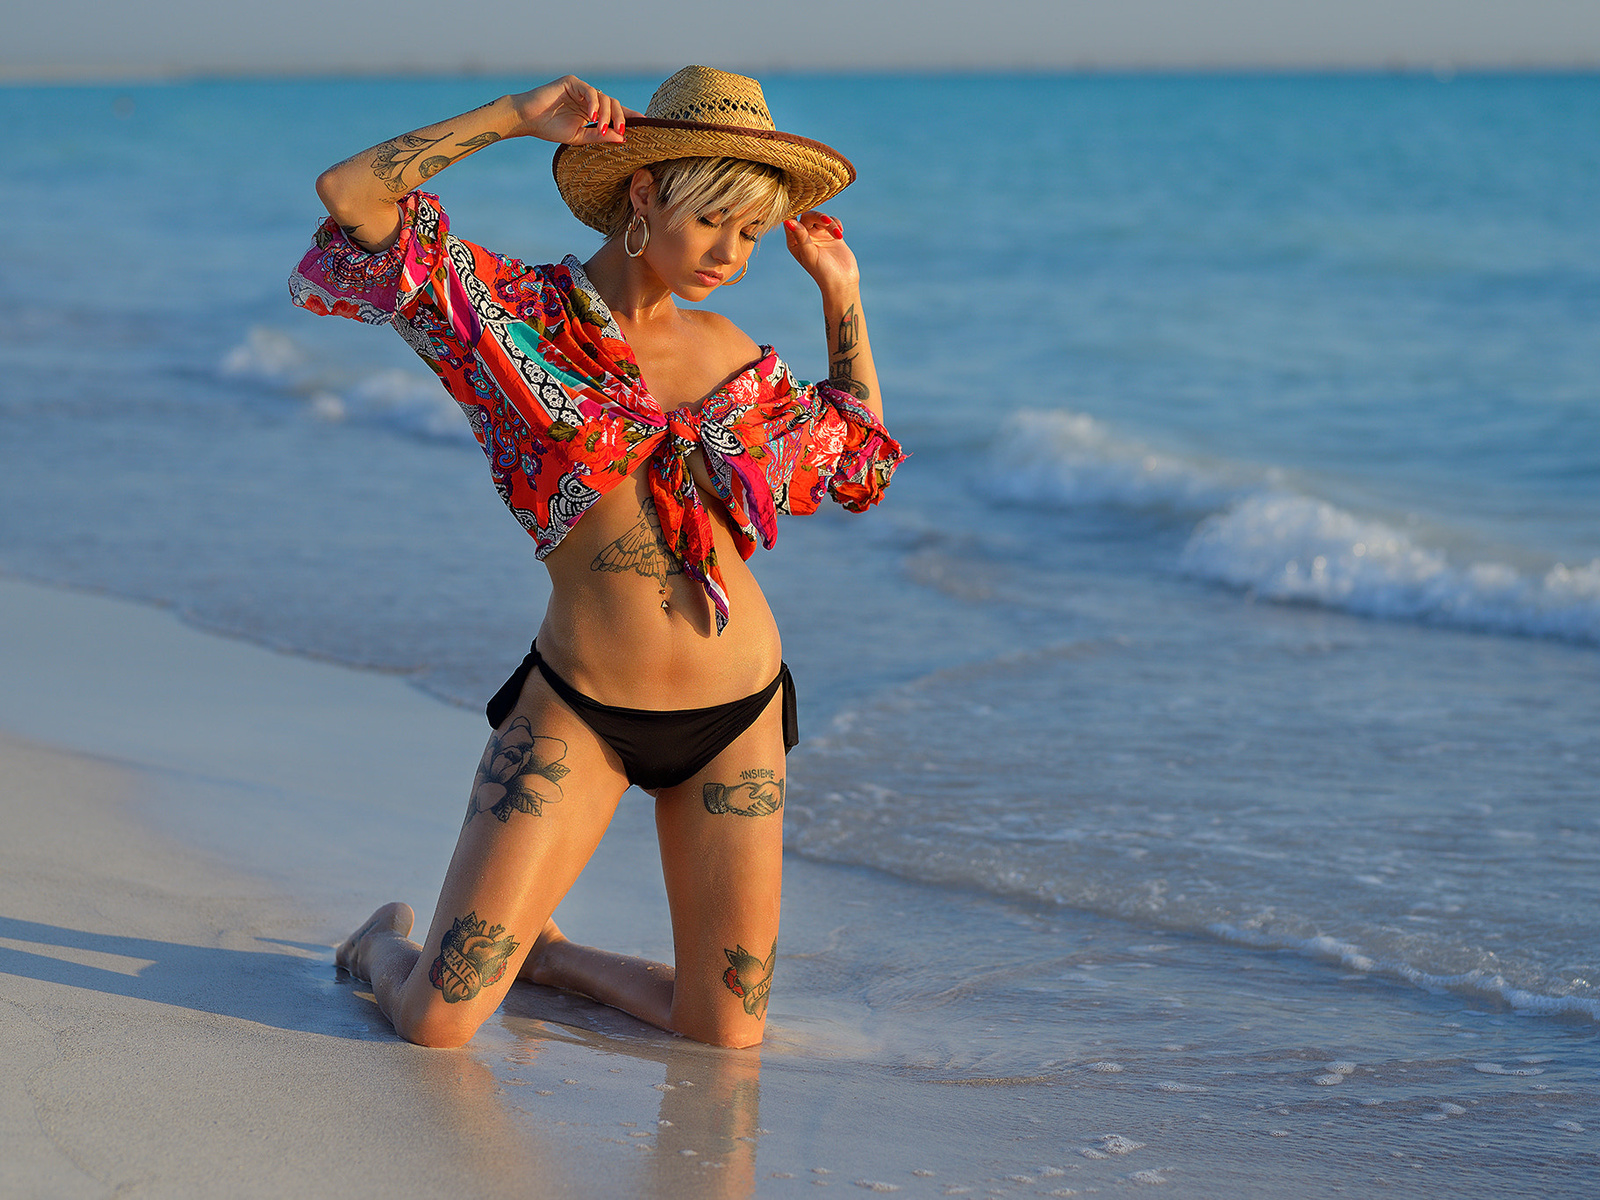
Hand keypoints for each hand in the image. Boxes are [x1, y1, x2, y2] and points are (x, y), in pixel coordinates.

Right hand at [509, 76, 640, 144]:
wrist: (527, 119)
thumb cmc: (549, 128)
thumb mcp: (579, 137)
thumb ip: (600, 136)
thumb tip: (622, 138)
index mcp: (592, 111)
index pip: (616, 113)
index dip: (631, 117)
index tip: (647, 124)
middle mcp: (589, 98)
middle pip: (614, 104)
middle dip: (620, 118)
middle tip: (621, 132)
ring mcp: (582, 89)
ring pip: (605, 98)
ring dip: (606, 115)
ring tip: (600, 128)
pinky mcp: (572, 82)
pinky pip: (590, 91)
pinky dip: (594, 104)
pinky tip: (592, 117)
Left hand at [783, 210, 860, 294]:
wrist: (842, 281)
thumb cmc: (822, 271)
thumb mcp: (809, 253)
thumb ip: (800, 236)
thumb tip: (787, 221)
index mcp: (794, 242)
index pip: (790, 221)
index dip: (795, 211)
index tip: (801, 206)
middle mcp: (804, 237)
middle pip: (807, 215)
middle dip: (818, 217)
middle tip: (827, 221)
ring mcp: (818, 235)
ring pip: (821, 217)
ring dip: (830, 223)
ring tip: (838, 234)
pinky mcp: (831, 235)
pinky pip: (832, 221)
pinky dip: (836, 224)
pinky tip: (840, 234)